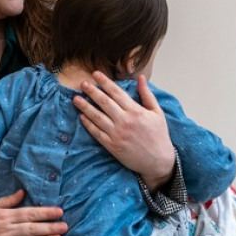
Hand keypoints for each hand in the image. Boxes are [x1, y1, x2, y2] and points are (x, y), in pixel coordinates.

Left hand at [73, 72, 175, 189]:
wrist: (158, 161)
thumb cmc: (159, 135)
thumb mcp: (157, 112)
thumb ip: (146, 94)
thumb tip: (140, 77)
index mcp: (135, 111)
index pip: (116, 92)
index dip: (104, 82)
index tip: (96, 74)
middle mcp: (124, 121)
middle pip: (104, 102)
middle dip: (92, 91)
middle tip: (82, 83)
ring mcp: (117, 134)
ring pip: (97, 117)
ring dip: (85, 106)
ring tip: (76, 99)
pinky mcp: (112, 146)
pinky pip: (96, 132)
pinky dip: (88, 124)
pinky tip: (81, 116)